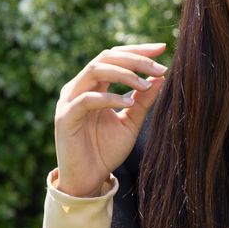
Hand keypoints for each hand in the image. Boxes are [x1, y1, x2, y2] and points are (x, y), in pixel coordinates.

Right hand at [53, 43, 167, 196]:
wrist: (88, 179)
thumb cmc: (106, 150)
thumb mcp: (131, 122)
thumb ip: (143, 100)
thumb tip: (161, 77)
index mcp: (94, 85)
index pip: (114, 56)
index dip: (137, 50)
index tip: (162, 48)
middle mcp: (79, 87)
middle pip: (106, 57)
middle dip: (135, 59)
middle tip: (160, 67)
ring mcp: (70, 100)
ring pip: (95, 70)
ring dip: (124, 74)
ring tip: (145, 84)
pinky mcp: (65, 117)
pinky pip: (87, 99)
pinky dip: (110, 97)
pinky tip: (129, 103)